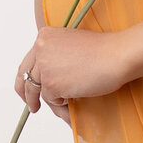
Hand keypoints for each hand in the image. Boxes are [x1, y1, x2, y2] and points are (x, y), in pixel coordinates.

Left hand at [15, 26, 133, 118]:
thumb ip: (56, 54)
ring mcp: (44, 67)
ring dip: (46, 101)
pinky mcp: (51, 84)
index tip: (28, 86)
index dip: (26, 77)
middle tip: (31, 104)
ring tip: (56, 106)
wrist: (117, 55)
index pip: (28, 61)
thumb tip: (49, 74)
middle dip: (25, 93)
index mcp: (44, 36)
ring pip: (37, 90)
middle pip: (25, 76)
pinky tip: (72, 98)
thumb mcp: (72, 43)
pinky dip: (60, 102)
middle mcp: (40, 49)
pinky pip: (50, 99)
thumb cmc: (103, 50)